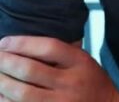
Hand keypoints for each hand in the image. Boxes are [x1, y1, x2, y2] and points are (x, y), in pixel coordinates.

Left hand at [0, 36, 118, 101]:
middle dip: (6, 62)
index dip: (22, 43)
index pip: (49, 47)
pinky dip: (6, 100)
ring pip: (21, 93)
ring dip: (2, 82)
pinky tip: (1, 93)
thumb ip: (60, 54)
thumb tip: (20, 47)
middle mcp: (71, 83)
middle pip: (30, 70)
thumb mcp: (83, 61)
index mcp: (81, 63)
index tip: (4, 42)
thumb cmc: (90, 82)